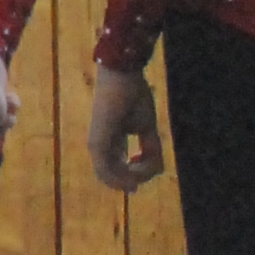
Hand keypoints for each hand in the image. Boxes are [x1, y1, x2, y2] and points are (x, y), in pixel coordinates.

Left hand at [89, 64, 165, 193]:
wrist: (122, 74)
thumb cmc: (133, 94)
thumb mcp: (147, 126)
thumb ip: (151, 148)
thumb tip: (158, 170)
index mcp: (110, 141)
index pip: (115, 170)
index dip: (130, 180)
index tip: (143, 180)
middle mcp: (99, 145)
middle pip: (114, 177)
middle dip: (134, 179)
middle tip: (151, 169)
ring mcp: (96, 145)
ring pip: (111, 178)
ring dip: (133, 177)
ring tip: (148, 162)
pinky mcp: (97, 143)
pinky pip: (107, 172)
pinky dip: (124, 177)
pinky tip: (136, 174)